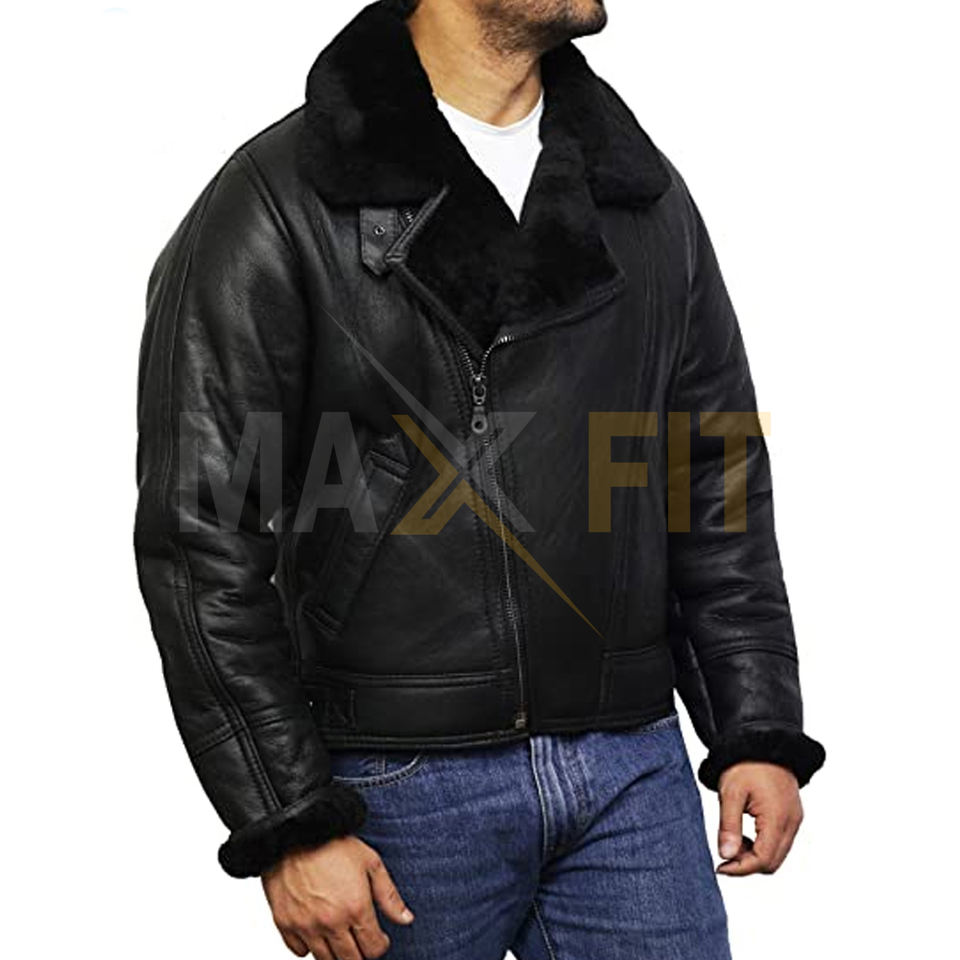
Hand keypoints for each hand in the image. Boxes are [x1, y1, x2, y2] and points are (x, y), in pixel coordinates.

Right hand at [261, 835, 413, 958]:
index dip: (380, 946)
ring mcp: (306, 926)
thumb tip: (406, 919)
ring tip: (341, 938)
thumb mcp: (370, 862)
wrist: (294, 832)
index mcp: (355, 908)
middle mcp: (331, 922)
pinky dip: (308, 947)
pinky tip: (316, 932)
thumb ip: (389, 895)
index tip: (379, 939)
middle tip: (361, 941)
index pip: (373, 949)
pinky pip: (299, 951)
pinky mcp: (284, 924)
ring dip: (336, 954)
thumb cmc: (332, 843)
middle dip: (360, 954)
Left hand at [715, 761, 803, 875]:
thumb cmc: (746, 764)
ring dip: (755, 855)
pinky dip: (763, 845)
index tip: (720, 866)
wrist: (763, 742)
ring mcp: (794, 819)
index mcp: (777, 818)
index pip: (763, 860)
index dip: (740, 868)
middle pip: (772, 862)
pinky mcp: (792, 815)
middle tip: (724, 853)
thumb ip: (729, 826)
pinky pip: (780, 841)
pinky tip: (745, 833)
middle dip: (747, 864)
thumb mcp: (731, 793)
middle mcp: (791, 823)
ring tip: (733, 840)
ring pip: (777, 854)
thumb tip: (726, 855)